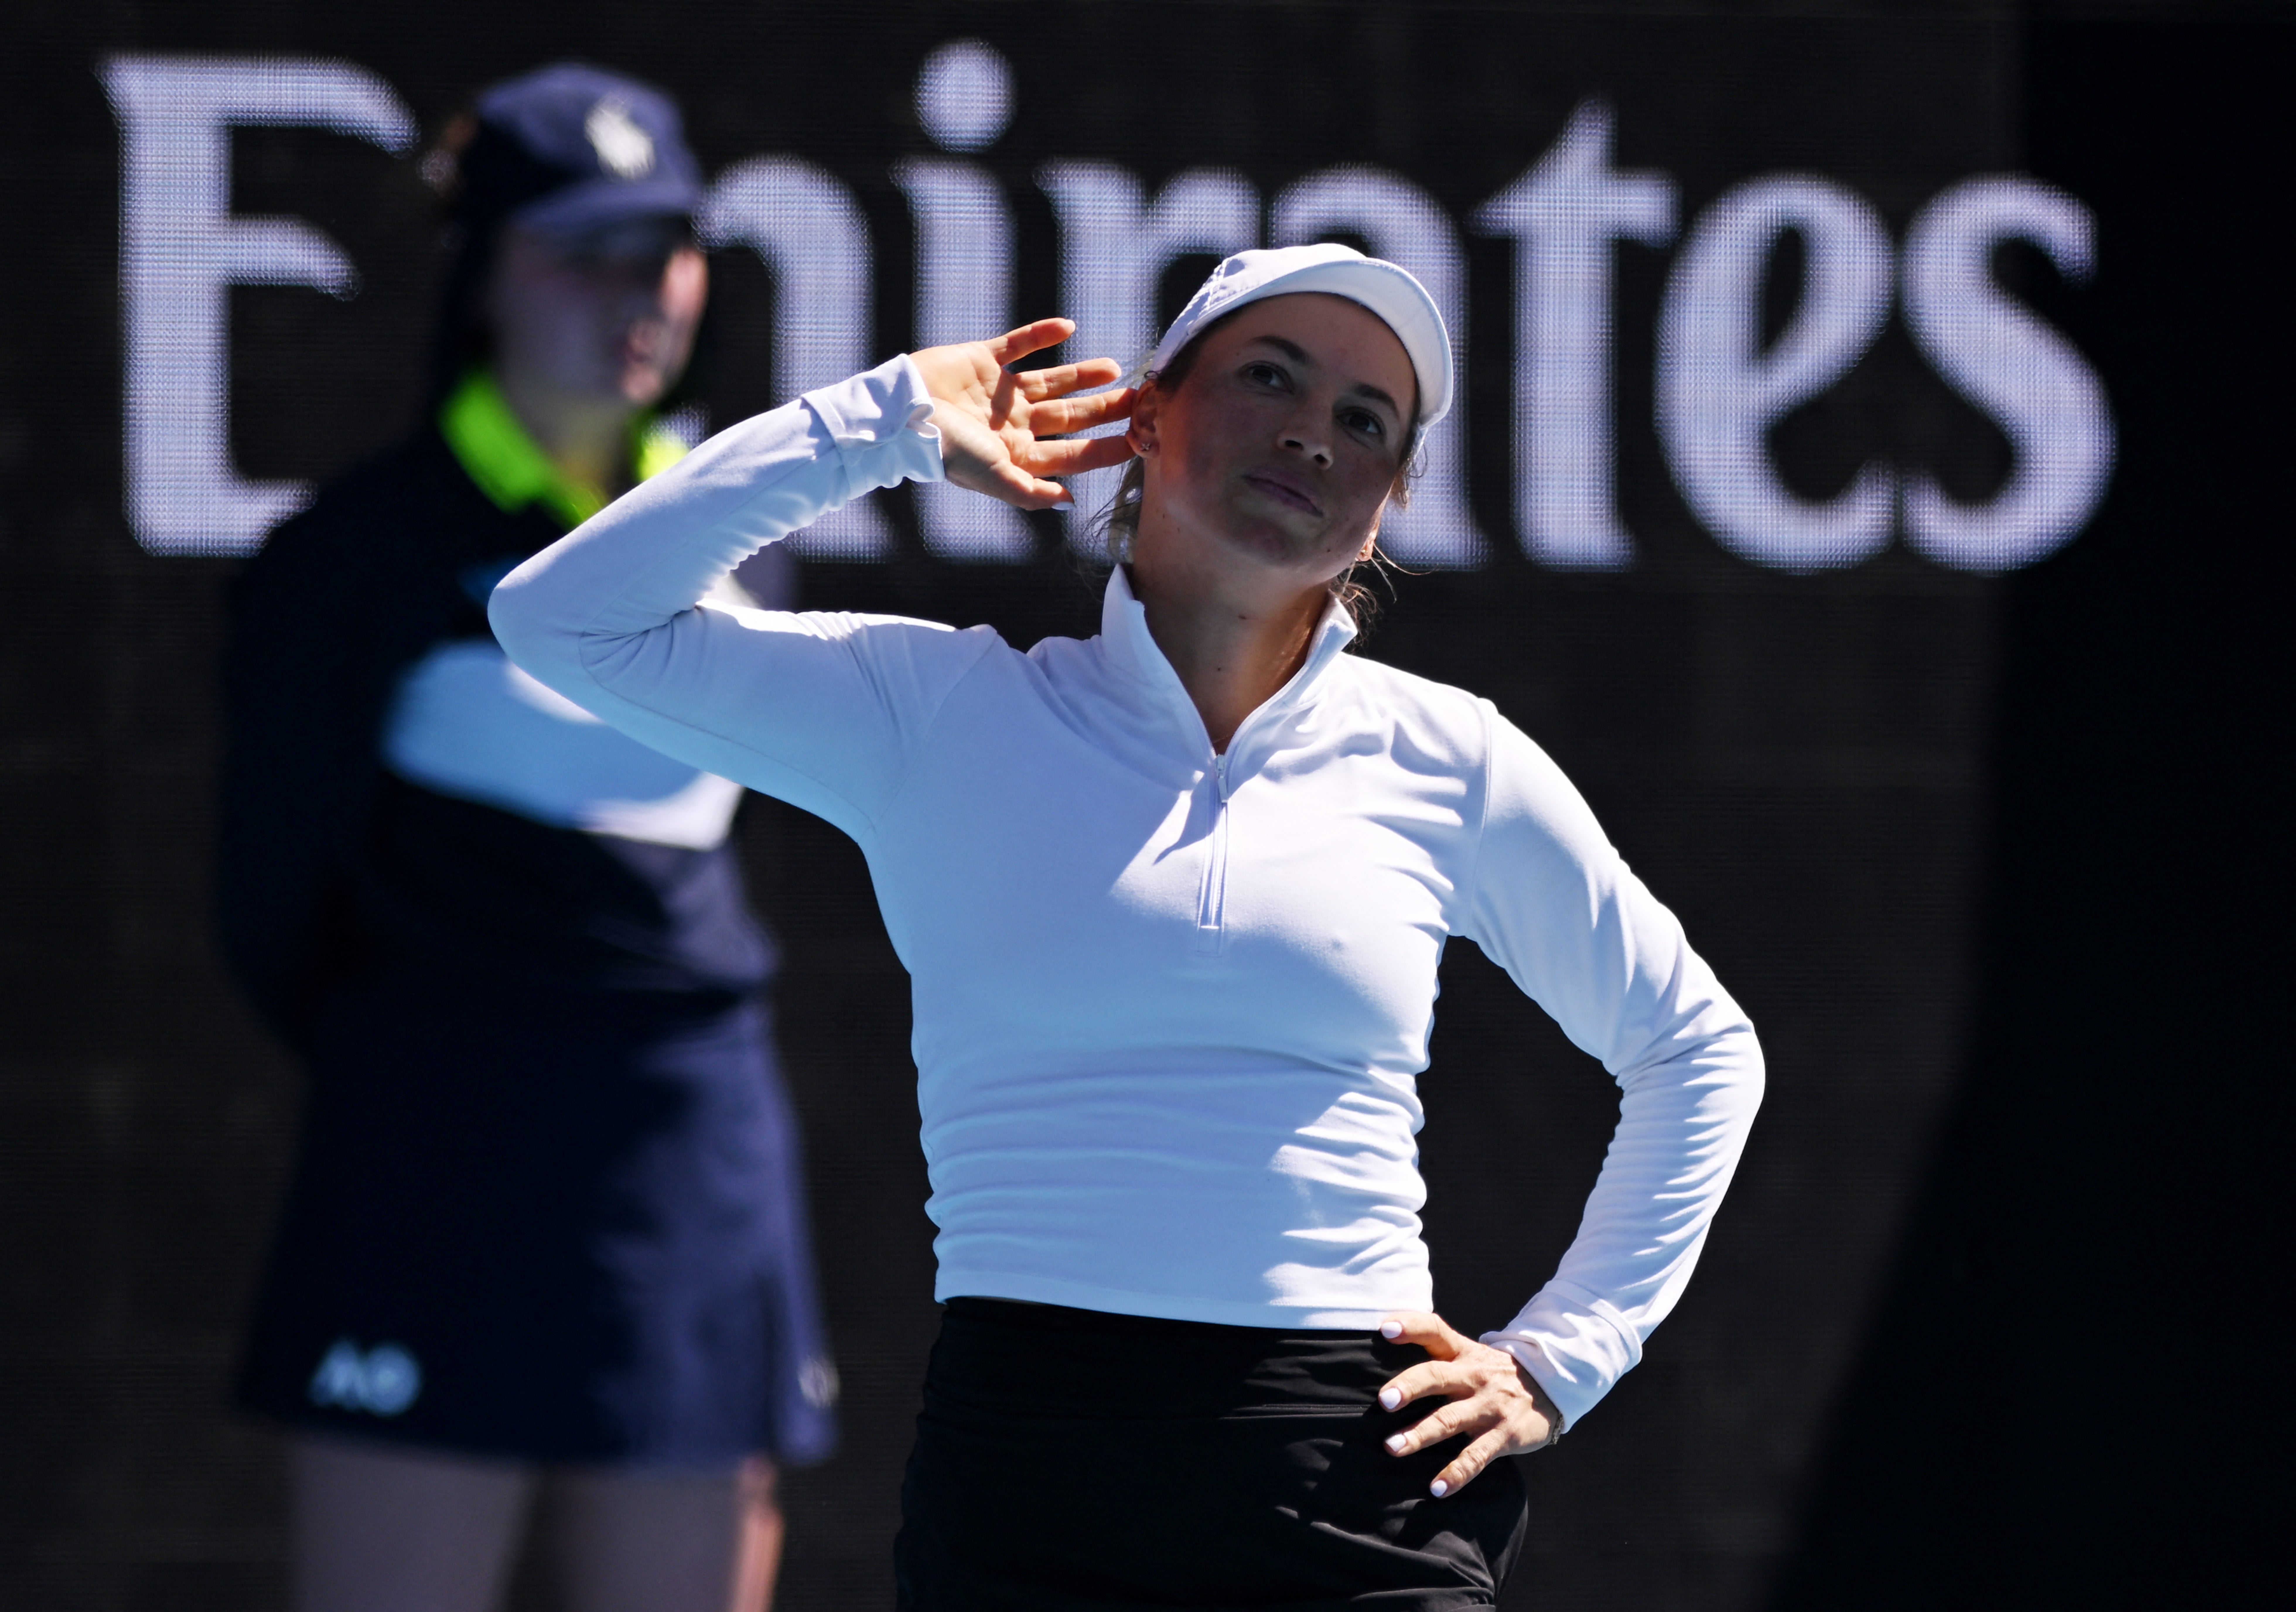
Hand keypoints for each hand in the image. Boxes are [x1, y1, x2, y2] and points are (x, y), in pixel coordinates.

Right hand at [908, 318, 1138, 508]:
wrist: (901, 415)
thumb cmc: (949, 452)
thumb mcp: (995, 478)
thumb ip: (1032, 492)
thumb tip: (1071, 502)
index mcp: (1019, 453)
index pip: (1074, 453)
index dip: (1107, 447)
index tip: (1141, 439)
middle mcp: (1014, 423)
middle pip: (1071, 417)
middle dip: (1105, 410)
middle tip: (1141, 400)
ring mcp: (999, 391)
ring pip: (1052, 382)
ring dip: (1083, 375)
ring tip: (1116, 370)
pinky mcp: (982, 360)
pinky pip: (1018, 344)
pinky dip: (1041, 334)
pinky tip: (1068, 326)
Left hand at [1376, 1311, 1559, 1497]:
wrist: (1550, 1387)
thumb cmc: (1492, 1373)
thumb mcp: (1470, 1354)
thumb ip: (1437, 1348)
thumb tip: (1386, 1340)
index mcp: (1463, 1353)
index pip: (1436, 1330)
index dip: (1411, 1327)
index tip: (1385, 1329)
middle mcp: (1474, 1376)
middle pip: (1437, 1375)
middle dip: (1409, 1387)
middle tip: (1384, 1401)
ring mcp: (1489, 1406)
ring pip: (1450, 1419)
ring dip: (1421, 1434)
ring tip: (1392, 1448)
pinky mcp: (1504, 1435)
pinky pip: (1476, 1456)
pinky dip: (1456, 1474)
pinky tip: (1437, 1489)